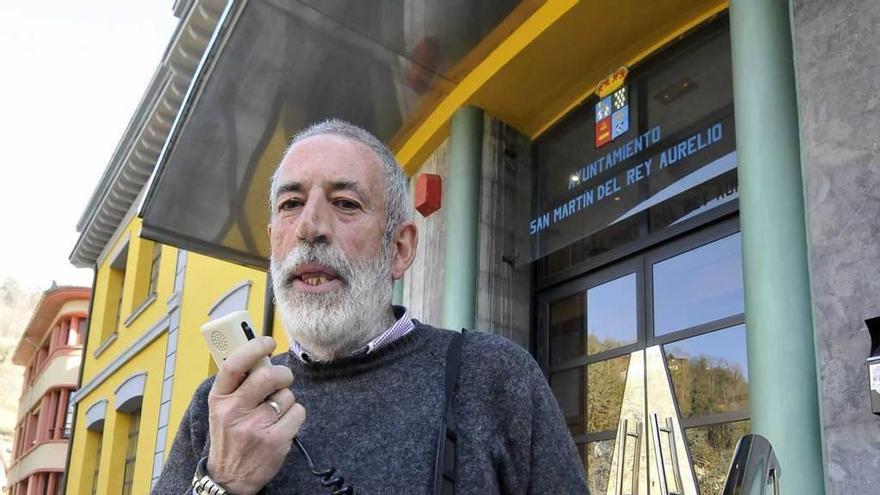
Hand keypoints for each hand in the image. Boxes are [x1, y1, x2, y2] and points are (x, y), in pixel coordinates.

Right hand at [206, 336, 305, 494]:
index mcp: (219, 399)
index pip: (234, 365)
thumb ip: (238, 384)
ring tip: (275, 412)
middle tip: (282, 378)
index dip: (253, 347)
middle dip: (282, 373)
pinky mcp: (275, 440)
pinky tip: (282, 425)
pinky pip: (298, 412)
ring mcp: (255, 427)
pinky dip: (295, 415)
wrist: (230, 477)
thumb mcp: (222, 408)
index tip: (268, 341)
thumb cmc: (230, 436)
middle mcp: (234, 412)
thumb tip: (261, 356)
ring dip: (287, 399)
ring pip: (287, 395)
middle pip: (267, 376)